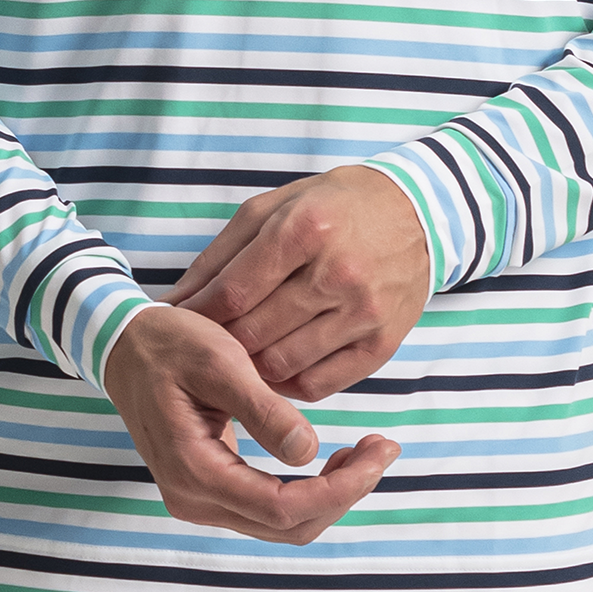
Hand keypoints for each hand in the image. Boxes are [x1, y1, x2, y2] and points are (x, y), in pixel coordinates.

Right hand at [102, 305, 399, 543]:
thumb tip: (311, 453)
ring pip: (281, 522)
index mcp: (195, 472)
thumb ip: (263, 410)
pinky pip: (266, 506)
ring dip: (329, 494)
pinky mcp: (209, 486)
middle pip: (287, 525)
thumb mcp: (220, 362)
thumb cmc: (170, 344)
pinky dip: (307, 489)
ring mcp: (199, 497)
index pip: (282, 508)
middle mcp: (194, 499)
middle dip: (344, 493)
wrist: (125, 344)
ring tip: (365, 451)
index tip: (378, 451)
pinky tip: (331, 458)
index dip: (339, 489)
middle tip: (383, 447)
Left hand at [164, 166, 430, 401]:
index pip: (235, 292)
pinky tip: (278, 363)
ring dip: (252, 366)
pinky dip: (288, 383)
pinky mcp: (383, 343)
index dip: (200, 314)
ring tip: (240, 353)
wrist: (415, 213)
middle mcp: (337, 272)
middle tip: (207, 342)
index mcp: (306, 229)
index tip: (180, 323)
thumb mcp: (273, 208)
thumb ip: (222, 254)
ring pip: (282, 365)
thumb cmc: (332, 206)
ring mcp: (364, 312)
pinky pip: (319, 384)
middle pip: (255, 333)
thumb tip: (177, 301)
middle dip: (221, 343)